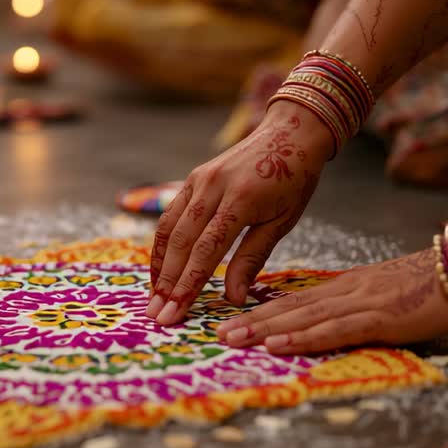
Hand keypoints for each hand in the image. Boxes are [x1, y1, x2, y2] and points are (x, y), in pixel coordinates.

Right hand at [148, 102, 331, 324]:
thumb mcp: (282, 222)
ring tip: (154, 297)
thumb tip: (232, 298)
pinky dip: (163, 244)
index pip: (206, 251)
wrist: (290, 132)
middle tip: (157, 315)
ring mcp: (199, 180)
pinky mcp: (193, 178)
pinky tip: (161, 267)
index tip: (174, 314)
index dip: (187, 285)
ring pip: (169, 228)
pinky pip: (171, 215)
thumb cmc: (293, 180)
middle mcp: (213, 187)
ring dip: (159, 266)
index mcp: (241, 200)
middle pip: (181, 242)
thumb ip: (252, 258)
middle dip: (167, 282)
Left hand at [216, 248, 447, 353]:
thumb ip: (362, 305)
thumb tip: (336, 320)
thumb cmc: (436, 284)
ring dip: (264, 330)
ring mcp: (361, 304)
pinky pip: (334, 330)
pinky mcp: (380, 318)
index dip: (262, 312)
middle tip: (216, 334)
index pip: (297, 301)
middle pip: (290, 308)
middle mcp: (347, 292)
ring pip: (303, 318)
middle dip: (251, 322)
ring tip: (232, 340)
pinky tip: (277, 345)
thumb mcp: (389, 293)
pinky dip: (303, 339)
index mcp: (348, 287)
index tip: (232, 321)